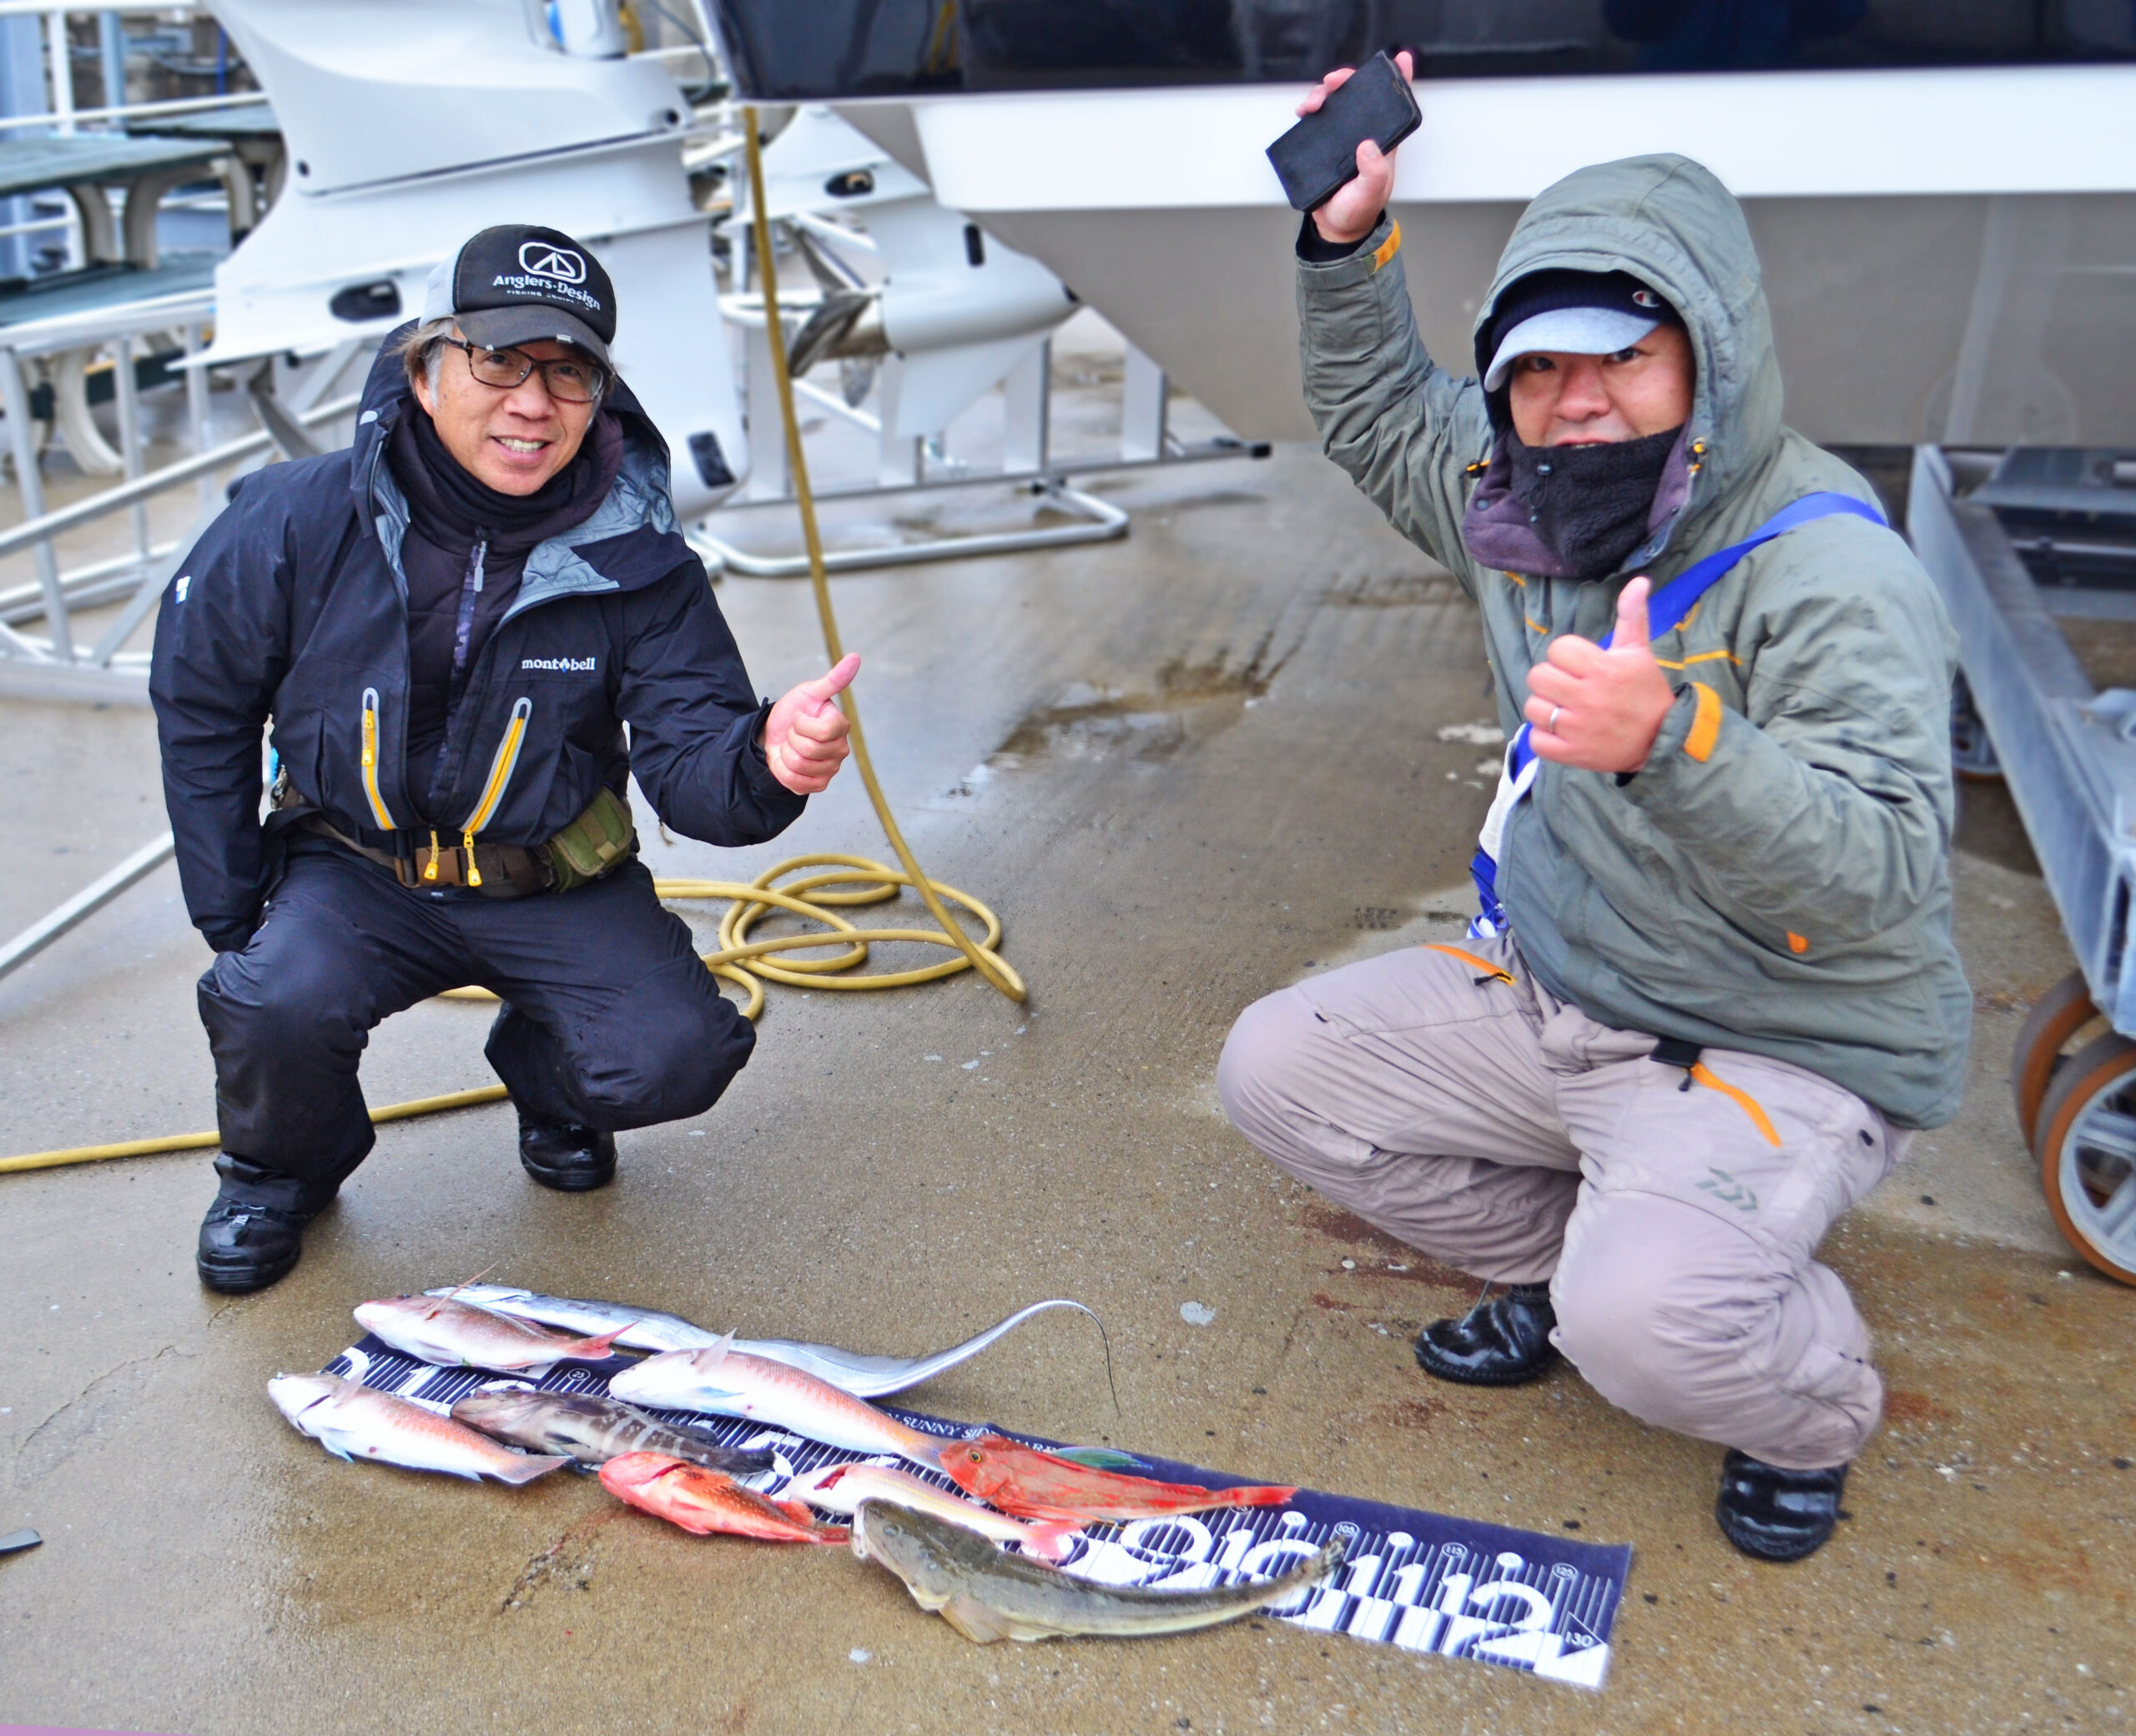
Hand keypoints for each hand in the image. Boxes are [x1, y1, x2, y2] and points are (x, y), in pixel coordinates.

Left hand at [763, 652, 858, 794]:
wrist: (774, 734)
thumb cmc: (793, 711)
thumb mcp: (808, 692)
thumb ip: (833, 679)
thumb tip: (855, 656)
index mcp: (841, 727)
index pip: (822, 732)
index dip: (801, 724)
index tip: (799, 718)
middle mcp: (841, 749)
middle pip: (809, 750)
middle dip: (791, 738)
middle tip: (792, 733)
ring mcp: (831, 769)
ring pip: (799, 765)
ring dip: (785, 753)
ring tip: (790, 746)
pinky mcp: (818, 785)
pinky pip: (795, 782)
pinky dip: (783, 770)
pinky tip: (787, 762)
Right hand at [1298, 49, 1412, 245]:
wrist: (1335, 225)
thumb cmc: (1359, 208)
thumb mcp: (1371, 192)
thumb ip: (1373, 172)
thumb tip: (1368, 146)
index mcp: (1383, 140)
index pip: (1395, 104)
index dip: (1400, 79)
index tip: (1400, 59)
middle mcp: (1364, 132)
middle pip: (1359, 95)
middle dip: (1347, 80)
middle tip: (1334, 81)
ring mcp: (1343, 136)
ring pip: (1336, 102)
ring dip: (1324, 93)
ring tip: (1314, 102)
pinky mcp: (1324, 141)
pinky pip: (1318, 118)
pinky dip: (1310, 108)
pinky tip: (1304, 110)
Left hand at [1522, 578, 1677, 773]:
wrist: (1661, 739)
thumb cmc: (1645, 691)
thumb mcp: (1638, 652)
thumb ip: (1632, 616)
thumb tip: (1639, 581)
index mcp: (1604, 669)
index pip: (1558, 649)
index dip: (1565, 655)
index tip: (1580, 665)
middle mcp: (1589, 698)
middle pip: (1538, 676)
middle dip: (1550, 679)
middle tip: (1567, 687)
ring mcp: (1578, 728)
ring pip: (1534, 707)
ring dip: (1545, 708)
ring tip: (1564, 709)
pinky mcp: (1572, 753)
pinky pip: (1536, 740)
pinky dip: (1543, 737)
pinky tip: (1560, 731)